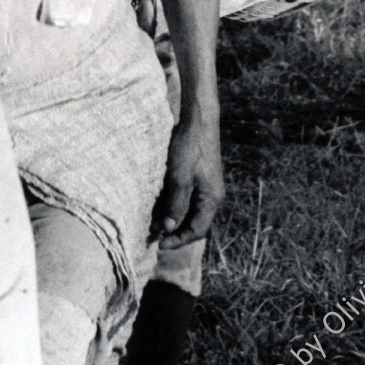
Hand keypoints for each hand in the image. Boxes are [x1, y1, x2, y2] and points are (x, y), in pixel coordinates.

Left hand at [154, 104, 222, 249]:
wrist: (197, 120)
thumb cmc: (189, 147)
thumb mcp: (179, 177)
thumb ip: (175, 204)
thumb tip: (169, 228)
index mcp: (212, 199)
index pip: (197, 230)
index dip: (178, 240)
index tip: (159, 243)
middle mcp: (212, 196)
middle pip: (194, 223)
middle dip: (174, 231)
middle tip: (153, 236)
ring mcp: (206, 187)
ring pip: (189, 211)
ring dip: (172, 218)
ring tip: (152, 223)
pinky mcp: (198, 178)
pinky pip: (187, 199)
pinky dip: (173, 205)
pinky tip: (158, 206)